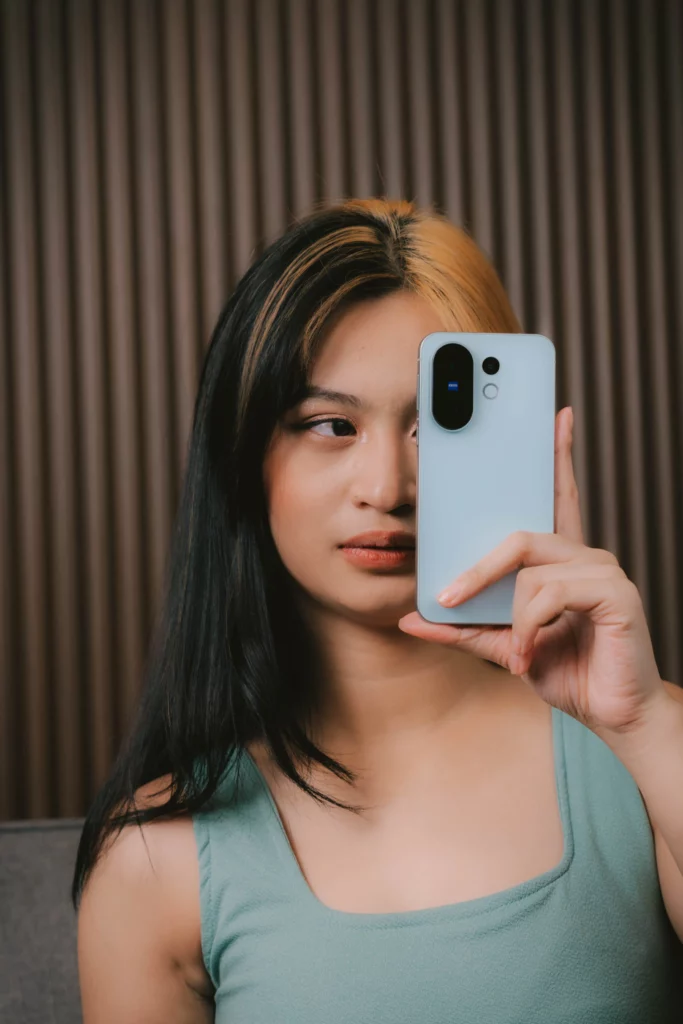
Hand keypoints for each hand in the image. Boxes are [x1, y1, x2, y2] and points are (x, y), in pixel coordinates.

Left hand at [398, 406, 668, 736]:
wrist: (614, 714)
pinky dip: (531, 626)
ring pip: (529, 566)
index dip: (558, 454)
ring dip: (510, 613)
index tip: (556, 416)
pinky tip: (534, 654)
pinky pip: (550, 592)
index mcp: (561, 560)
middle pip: (520, 534)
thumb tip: (411, 618)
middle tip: (449, 596)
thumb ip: (461, 629)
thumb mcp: (503, 647)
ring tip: (516, 652)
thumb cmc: (567, 671)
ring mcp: (602, 569)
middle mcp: (584, 555)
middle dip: (479, 567)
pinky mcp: (615, 592)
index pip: (558, 495)